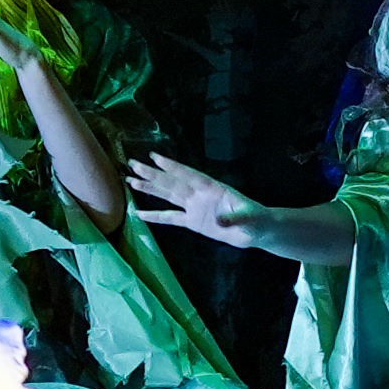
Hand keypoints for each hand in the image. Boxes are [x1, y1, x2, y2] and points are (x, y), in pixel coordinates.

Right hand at [126, 151, 262, 248]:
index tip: (156, 157)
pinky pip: (171, 218)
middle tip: (134, 164)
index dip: (173, 167)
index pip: (189, 175)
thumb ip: (234, 218)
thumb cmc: (257, 220)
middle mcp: (199, 195)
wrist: (257, 231)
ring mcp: (194, 207)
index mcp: (212, 188)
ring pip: (168, 195)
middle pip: (173, 182)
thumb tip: (218, 221)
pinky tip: (140, 213)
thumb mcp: (249, 217)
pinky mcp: (192, 222)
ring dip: (151, 188)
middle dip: (154, 174)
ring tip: (132, 180)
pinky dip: (155, 216)